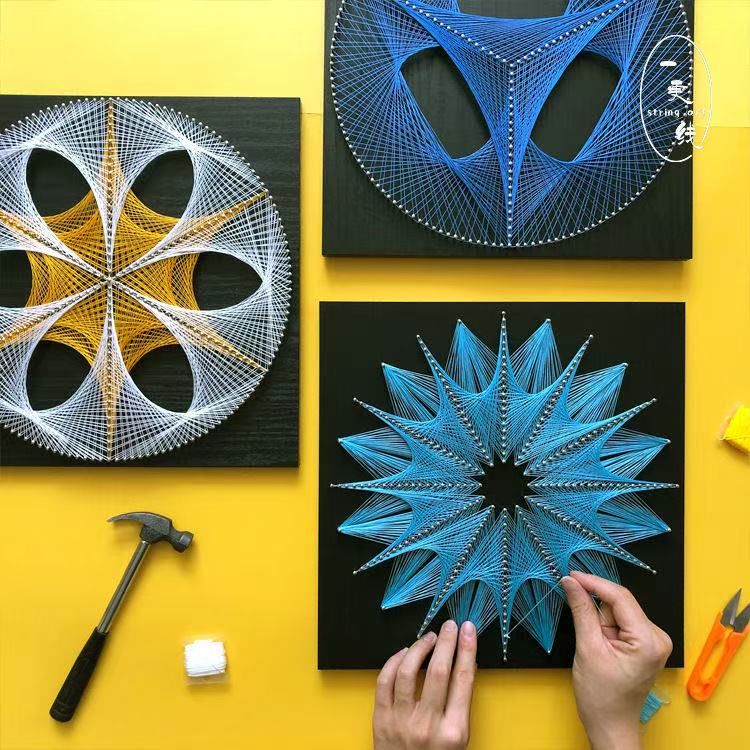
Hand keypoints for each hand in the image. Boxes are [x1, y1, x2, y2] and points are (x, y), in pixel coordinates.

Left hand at [373, 620, 476, 749]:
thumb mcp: (458, 739)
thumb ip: (460, 705)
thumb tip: (463, 663)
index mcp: (453, 732)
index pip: (463, 679)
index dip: (466, 649)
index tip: (468, 629)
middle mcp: (427, 726)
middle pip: (437, 670)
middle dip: (445, 642)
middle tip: (449, 625)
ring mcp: (401, 722)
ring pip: (408, 671)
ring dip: (419, 647)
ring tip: (427, 638)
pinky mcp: (380, 720)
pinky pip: (384, 680)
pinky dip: (394, 662)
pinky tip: (404, 654)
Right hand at [561, 571, 672, 749]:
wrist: (610, 724)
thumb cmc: (600, 695)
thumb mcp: (587, 648)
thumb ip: (581, 610)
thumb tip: (571, 582)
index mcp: (648, 639)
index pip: (620, 597)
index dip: (593, 583)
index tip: (571, 574)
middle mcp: (658, 636)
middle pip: (620, 603)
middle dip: (597, 606)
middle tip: (578, 617)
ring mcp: (654, 640)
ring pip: (619, 611)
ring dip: (601, 619)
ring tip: (594, 643)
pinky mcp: (647, 644)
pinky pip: (622, 621)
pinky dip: (607, 625)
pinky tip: (600, 640)